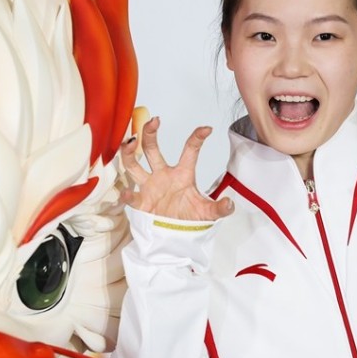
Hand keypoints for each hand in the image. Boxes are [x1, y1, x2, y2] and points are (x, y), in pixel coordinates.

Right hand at [119, 117, 233, 220]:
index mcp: (182, 174)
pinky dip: (128, 195)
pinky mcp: (141, 202)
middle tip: (154, 121)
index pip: (189, 151)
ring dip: (129, 153)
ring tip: (128, 143)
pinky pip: (132, 196)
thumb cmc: (188, 218)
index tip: (207, 129)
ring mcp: (149, 187)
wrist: (174, 235)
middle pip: (152, 150)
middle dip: (150, 134)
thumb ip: (218, 208)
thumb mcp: (206, 212)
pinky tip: (126, 193)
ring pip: (134, 165)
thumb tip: (230, 205)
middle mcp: (163, 175)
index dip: (197, 138)